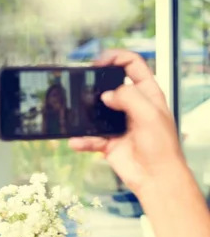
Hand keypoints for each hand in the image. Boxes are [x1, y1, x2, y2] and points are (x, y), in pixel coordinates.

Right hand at [69, 50, 184, 195]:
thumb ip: (129, 98)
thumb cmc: (162, 147)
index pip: (132, 66)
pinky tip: (76, 141)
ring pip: (95, 111)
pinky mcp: (107, 141)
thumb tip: (107, 95)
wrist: (156, 179)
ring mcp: (117, 123)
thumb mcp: (150, 115)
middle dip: (95, 82)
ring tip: (74, 113)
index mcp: (147, 94)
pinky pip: (89, 136)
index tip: (99, 61)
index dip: (116, 58)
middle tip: (81, 82)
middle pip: (110, 85)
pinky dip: (81, 139)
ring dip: (83, 112)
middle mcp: (131, 106)